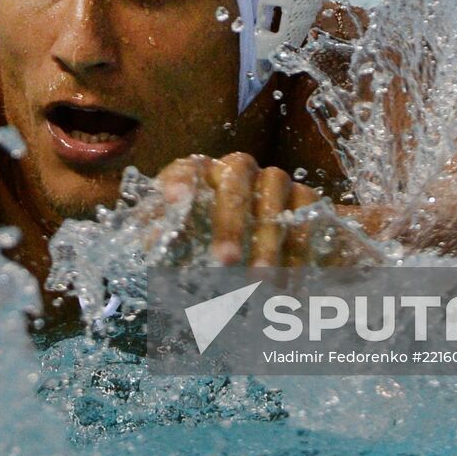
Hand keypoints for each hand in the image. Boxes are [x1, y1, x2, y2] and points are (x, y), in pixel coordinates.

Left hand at [156, 152, 365, 266]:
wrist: (276, 229)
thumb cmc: (215, 234)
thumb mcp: (188, 236)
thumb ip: (167, 238)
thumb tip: (151, 245)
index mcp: (202, 174)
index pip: (187, 169)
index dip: (179, 181)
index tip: (172, 198)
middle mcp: (238, 169)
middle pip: (234, 185)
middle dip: (229, 224)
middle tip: (224, 260)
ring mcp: (274, 180)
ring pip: (272, 203)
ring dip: (266, 244)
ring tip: (261, 282)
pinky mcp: (306, 197)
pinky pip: (305, 221)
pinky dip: (299, 254)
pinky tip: (291, 285)